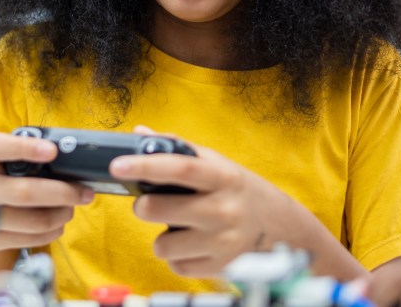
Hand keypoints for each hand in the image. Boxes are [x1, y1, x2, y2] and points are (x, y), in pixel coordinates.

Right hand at [0, 131, 94, 254]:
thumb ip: (21, 155)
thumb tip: (67, 158)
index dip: (25, 147)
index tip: (52, 151)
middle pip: (25, 192)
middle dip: (63, 192)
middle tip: (85, 191)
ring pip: (33, 221)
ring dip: (62, 214)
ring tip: (72, 207)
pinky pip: (30, 239)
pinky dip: (52, 231)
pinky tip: (58, 223)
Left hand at [109, 126, 284, 276]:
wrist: (282, 229)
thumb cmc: (242, 191)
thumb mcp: (220, 165)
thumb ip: (179, 149)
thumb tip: (140, 134)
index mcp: (224, 177)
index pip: (181, 168)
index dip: (146, 165)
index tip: (118, 165)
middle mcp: (224, 209)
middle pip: (160, 209)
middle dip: (143, 206)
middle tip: (149, 202)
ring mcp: (222, 241)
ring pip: (162, 244)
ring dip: (163, 236)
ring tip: (180, 227)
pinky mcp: (218, 267)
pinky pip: (175, 265)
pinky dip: (178, 256)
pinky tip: (194, 244)